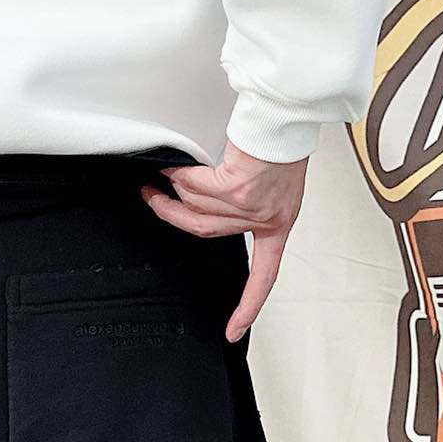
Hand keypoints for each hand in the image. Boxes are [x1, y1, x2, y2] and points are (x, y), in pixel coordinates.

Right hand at [141, 143, 307, 343]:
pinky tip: (175, 164)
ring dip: (177, 184)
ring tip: (167, 169)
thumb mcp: (273, 180)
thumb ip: (243, 202)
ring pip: (198, 203)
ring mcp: (251, 205)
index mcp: (279, 223)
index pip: (265, 276)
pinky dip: (181, 174)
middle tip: (154, 199)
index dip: (248, 305)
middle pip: (206, 231)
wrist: (288, 111)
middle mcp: (267, 217)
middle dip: (172, 214)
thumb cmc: (282, 138)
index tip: (234, 330)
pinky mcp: (237, 186)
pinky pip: (196, 185)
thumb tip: (199, 201)